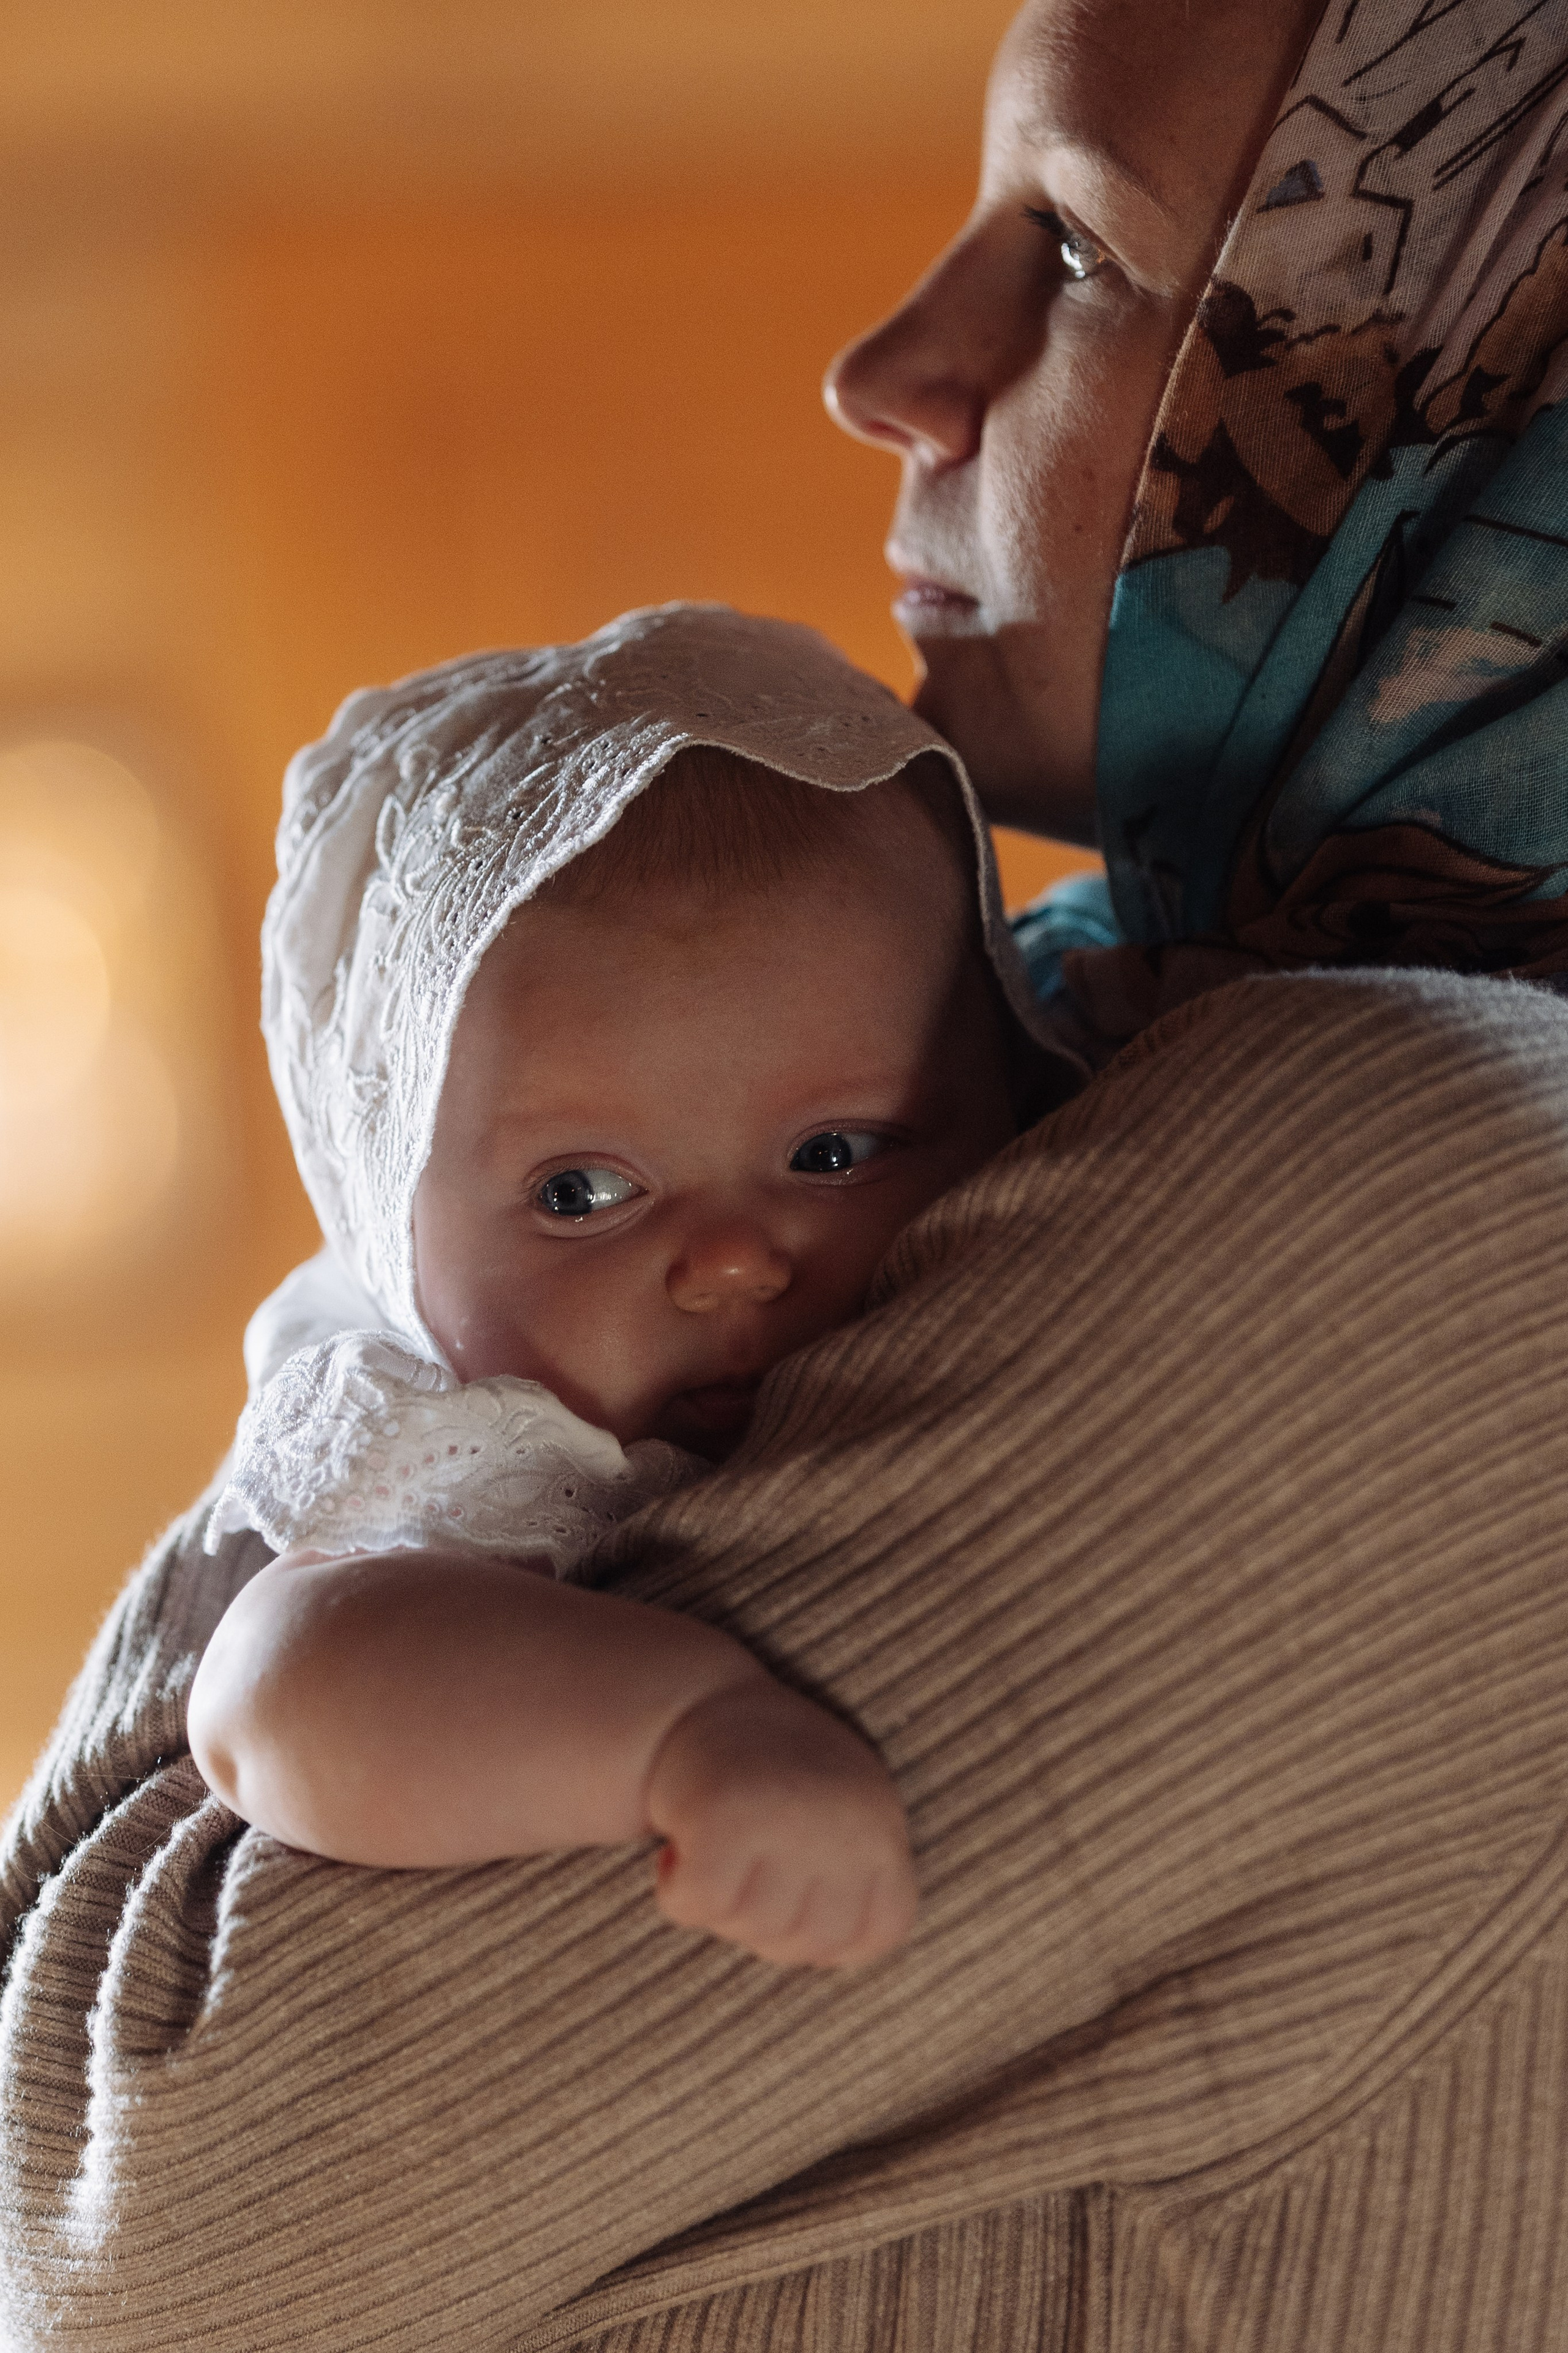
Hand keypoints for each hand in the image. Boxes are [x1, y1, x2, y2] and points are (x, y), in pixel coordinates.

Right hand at [645, 1677, 917, 1968]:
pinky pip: (696, 1906)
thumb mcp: (840, 1818)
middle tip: (746, 1858)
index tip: (795, 1889)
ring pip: (748, 1930)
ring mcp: (786, 1821)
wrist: (701, 1703)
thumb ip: (855, 1883)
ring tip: (720, 1845)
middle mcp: (843, 1825)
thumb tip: (832, 1958)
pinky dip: (676, 1891)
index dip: (828, 1934)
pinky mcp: (724, 1817)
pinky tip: (681, 1847)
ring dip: (720, 1904)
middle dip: (763, 1920)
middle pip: (804, 1945)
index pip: (877, 1935)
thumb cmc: (774, 1778)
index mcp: (881, 1828)